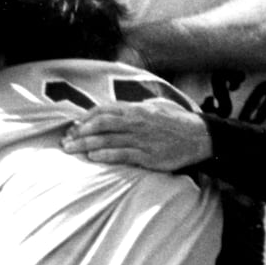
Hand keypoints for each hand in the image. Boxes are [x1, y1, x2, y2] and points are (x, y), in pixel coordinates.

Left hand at [61, 100, 213, 170]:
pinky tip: (93, 157)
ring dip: (86, 145)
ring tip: (71, 150)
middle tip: (65, 141)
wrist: (200, 137)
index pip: (104, 110)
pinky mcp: (148, 156)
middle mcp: (136, 122)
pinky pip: (122, 154)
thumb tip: (114, 111)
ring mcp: (141, 139)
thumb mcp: (154, 107)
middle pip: (100, 125)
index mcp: (136, 109)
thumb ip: (134, 109)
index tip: (73, 126)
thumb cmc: (176, 122)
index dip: (85, 118)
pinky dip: (105, 155)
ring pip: (107, 140)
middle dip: (79, 133)